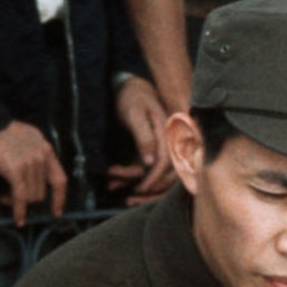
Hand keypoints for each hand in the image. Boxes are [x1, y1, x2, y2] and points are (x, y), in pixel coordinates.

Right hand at [0, 120, 67, 226]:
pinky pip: (21, 197)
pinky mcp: (15, 170)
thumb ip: (36, 153)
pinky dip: (19, 210)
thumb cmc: (3, 131)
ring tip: (4, 198)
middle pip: (41, 191)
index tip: (57, 212)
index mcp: (46, 149)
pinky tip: (18, 219)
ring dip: (18, 203)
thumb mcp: (28, 138)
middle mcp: (41, 157)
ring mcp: (30, 164)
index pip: (59, 179)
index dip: (60, 198)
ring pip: (31, 196)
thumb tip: (36, 174)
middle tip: (11, 199)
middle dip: (28, 200)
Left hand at [106, 76, 175, 203]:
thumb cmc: (132, 98)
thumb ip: (144, 136)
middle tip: (130, 199)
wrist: (131, 87)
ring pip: (162, 176)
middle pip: (170, 175)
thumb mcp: (134, 114)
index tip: (139, 189)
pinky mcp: (155, 150)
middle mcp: (170, 141)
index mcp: (169, 132)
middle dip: (150, 190)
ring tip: (121, 194)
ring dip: (143, 189)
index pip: (167, 162)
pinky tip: (116, 183)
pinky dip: (135, 179)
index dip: (154, 178)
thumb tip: (150, 162)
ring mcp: (164, 147)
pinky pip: (150, 170)